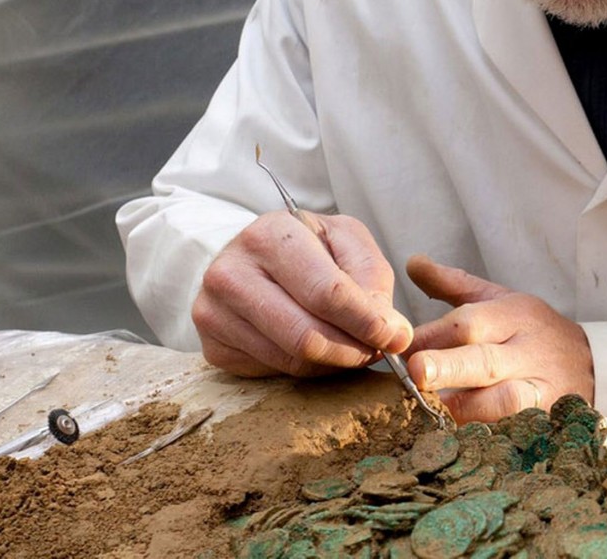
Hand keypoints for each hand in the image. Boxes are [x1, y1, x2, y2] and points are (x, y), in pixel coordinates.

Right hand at [193, 211, 412, 376]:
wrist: (248, 259)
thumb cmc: (307, 248)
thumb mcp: (345, 242)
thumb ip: (372, 279)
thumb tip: (393, 331)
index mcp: (269, 235)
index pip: (326, 292)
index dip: (366, 321)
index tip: (395, 337)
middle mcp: (230, 272)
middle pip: (306, 335)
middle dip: (353, 349)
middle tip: (378, 350)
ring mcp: (213, 312)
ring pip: (291, 359)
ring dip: (334, 362)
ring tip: (352, 348)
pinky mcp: (211, 346)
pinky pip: (272, 371)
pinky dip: (306, 368)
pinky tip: (317, 350)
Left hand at [404, 254, 593, 421]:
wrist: (595, 364)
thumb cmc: (532, 330)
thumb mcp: (500, 299)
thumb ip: (454, 284)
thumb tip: (412, 262)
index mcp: (512, 315)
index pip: (469, 323)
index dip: (432, 336)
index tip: (399, 347)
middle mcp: (526, 351)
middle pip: (485, 359)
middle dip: (450, 366)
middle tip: (416, 372)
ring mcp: (540, 388)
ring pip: (506, 399)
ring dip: (470, 407)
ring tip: (438, 411)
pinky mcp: (548, 419)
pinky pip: (520, 429)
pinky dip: (494, 434)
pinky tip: (466, 439)